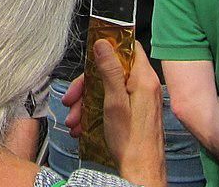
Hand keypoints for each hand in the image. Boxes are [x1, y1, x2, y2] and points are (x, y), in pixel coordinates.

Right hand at [64, 42, 166, 186]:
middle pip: (113, 70)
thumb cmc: (131, 143)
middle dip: (88, 83)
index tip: (91, 54)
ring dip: (88, 100)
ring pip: (109, 88)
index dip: (110, 46)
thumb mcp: (114, 102)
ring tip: (74, 119)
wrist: (142, 173)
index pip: (130, 47)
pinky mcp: (137, 113)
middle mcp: (146, 87)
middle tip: (72, 97)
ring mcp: (142, 100)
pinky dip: (96, 110)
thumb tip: (103, 43)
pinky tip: (83, 125)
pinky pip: (113, 102)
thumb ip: (110, 71)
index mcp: (144, 79)